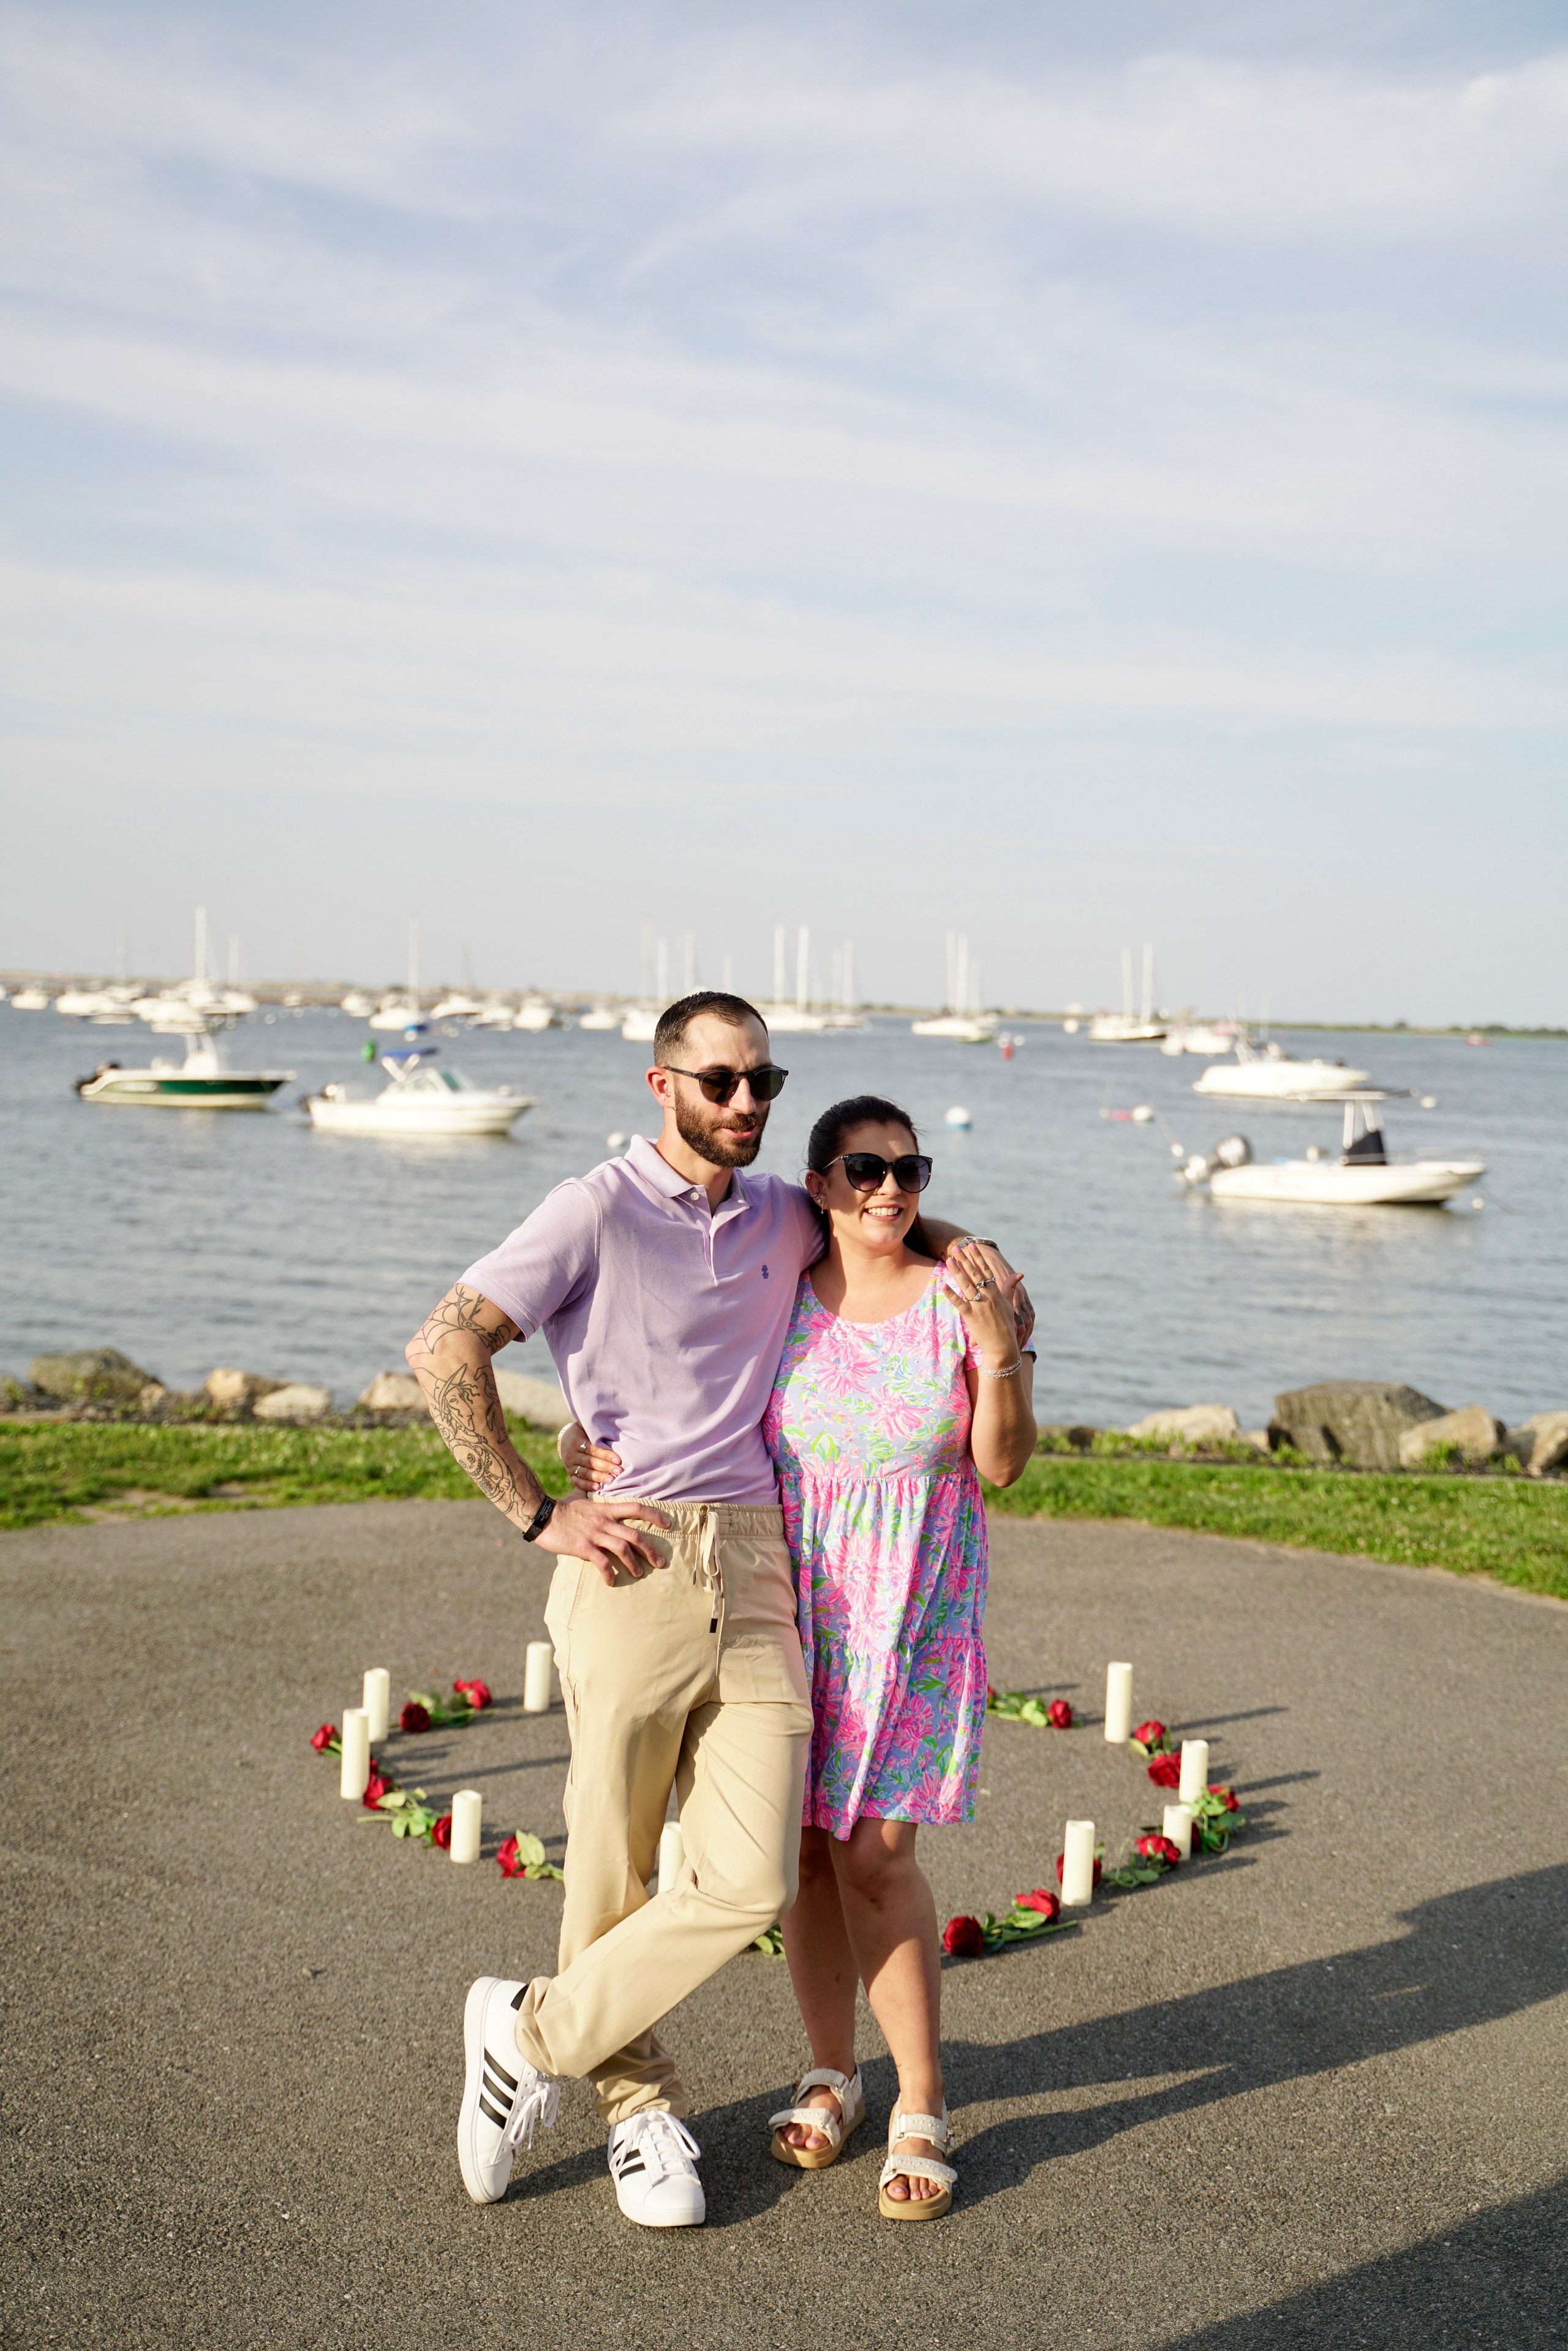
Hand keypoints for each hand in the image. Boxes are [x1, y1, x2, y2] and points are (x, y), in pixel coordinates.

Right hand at [535, 1493, 668, 1584]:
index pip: (636, 1508)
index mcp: (606, 1509)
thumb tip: (599, 1491)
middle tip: (660, 1562)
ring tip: (639, 1573)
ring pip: (622, 1549)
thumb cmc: (563, 1509)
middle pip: (634, 1535)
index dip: (654, 1515)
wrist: (543, 1516)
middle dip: (650, 1550)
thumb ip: (595, 1500)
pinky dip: (609, 1573)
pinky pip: (601, 1562)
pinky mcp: (583, 1547)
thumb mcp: (583, 1500)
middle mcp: (604, 1521)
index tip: (667, 1523)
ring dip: (633, 1564)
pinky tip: (611, 1581)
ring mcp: (594, 1534)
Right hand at [557, 1420, 623, 1494]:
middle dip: (605, 1467)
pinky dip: (586, 1485)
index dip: (606, 1454)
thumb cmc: (582, 1431)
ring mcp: (570, 1465)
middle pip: (590, 1462)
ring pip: (585, 1472)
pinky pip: (577, 1481)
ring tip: (611, 1481)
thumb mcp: (584, 1425)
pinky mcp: (570, 1473)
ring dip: (598, 1477)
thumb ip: (594, 1426)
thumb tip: (609, 1422)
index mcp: (576, 1442)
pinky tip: (597, 1488)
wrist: (564, 1440)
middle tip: (618, 1471)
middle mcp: (572, 1454)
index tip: (618, 1460)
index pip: (593, 1449)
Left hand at [940, 1238, 1024, 1365]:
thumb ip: (1011, 1288)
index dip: (978, 1258)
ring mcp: (979, 1306)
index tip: (972, 1246)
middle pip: (974, 1274)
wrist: (1002, 1346)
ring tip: (949, 1259)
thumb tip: (1019, 1273)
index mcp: (996, 1293)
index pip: (986, 1271)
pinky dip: (951, 1295)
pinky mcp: (971, 1317)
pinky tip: (943, 1286)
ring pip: (966, 1285)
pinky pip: (959, 1303)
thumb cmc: (1006, 1325)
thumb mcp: (1009, 1305)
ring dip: (957, 1271)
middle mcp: (988, 1297)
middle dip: (965, 1260)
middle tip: (956, 1247)